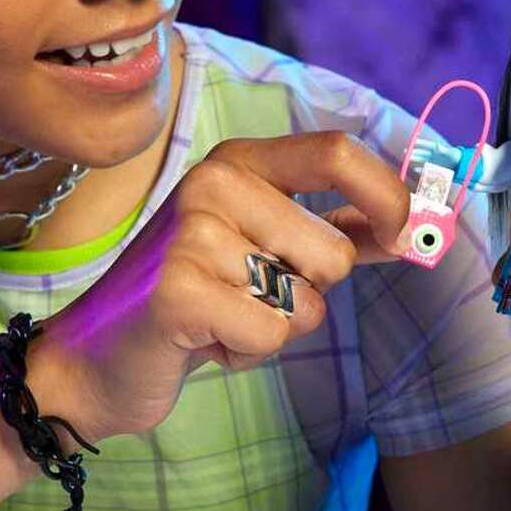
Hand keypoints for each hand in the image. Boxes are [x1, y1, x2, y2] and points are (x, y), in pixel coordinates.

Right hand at [26, 133, 411, 442]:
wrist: (95, 358)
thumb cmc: (193, 300)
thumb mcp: (265, 251)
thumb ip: (337, 232)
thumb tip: (415, 228)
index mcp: (238, 161)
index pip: (336, 152)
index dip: (388, 197)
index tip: (404, 238)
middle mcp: (214, 182)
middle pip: (334, 253)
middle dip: (307, 296)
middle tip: (245, 296)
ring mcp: (192, 233)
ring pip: (306, 302)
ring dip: (274, 328)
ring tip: (220, 317)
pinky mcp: (178, 289)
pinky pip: (271, 335)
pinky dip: (246, 354)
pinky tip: (202, 341)